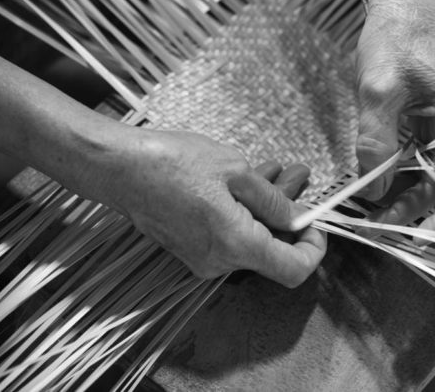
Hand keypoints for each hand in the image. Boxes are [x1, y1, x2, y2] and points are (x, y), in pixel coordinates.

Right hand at [77, 127, 325, 287]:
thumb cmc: (172, 163)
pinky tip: (246, 179)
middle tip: (297, 177)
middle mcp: (220, 262)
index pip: (294, 270)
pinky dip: (243, 211)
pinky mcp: (190, 248)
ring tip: (276, 170)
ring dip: (266, 208)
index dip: (313, 248)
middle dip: (289, 215)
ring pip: (251, 238)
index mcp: (237, 245)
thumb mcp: (235, 170)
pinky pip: (229, 235)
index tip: (316, 222)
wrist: (119, 168)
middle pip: (272, 251)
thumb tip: (296, 217)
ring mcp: (202, 258)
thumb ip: (272, 200)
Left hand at [355, 0, 434, 231]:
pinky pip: (420, 157)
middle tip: (385, 229)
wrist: (399, 3)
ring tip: (377, 214)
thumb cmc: (396, 37)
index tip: (419, 238)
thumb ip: (376, 141)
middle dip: (422, 211)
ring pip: (434, 174)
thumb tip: (374, 189)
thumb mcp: (378, 89)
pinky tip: (378, 185)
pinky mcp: (428, 120)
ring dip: (410, 196)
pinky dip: (402, 176)